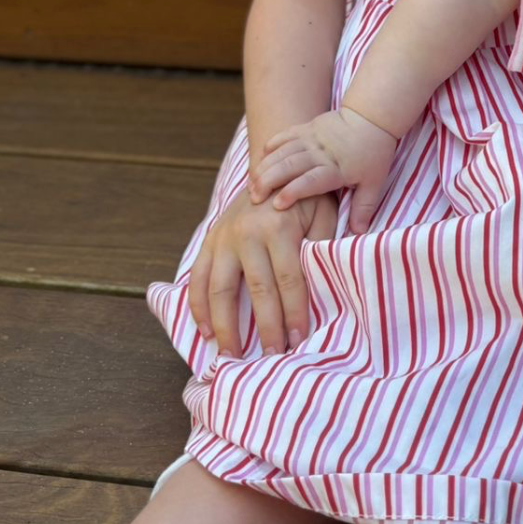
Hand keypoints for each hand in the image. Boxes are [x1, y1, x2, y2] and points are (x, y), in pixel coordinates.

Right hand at [187, 187, 336, 357]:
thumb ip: (322, 244)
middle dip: (264, 326)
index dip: (293, 312)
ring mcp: (223, 238)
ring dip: (225, 325)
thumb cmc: (306, 196)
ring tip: (231, 354)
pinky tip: (206, 332)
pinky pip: (198, 278)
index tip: (298, 339)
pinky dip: (198, 307)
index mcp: (278, 226)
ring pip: (219, 290)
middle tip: (271, 356)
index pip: (288, 279)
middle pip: (255, 289)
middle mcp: (246, 233)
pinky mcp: (209, 241)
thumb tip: (324, 284)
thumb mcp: (324, 212)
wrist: (273, 167)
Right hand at [253, 105, 398, 233]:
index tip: (278, 204)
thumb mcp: (374, 182)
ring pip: (283, 151)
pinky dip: (271, 145)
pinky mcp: (307, 127)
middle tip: (254, 198)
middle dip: (270, 181)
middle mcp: (321, 152)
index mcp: (337, 168)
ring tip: (252, 185)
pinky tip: (259, 158)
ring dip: (265, 167)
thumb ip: (364, 207)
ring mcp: (312, 138)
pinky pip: (285, 135)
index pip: (312, 180)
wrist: (372, 117)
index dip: (294, 191)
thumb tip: (358, 233)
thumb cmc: (373, 153)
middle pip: (290, 165)